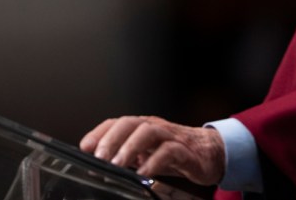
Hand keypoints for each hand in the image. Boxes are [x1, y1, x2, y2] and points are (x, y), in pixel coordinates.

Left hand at [79, 115, 224, 185]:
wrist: (210, 153)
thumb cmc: (175, 152)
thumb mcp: (146, 154)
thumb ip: (126, 156)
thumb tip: (99, 167)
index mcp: (143, 127)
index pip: (117, 123)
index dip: (100, 132)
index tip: (85, 147)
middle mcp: (155, 128)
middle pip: (130, 123)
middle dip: (111, 139)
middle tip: (99, 157)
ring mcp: (170, 137)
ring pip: (148, 132)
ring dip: (130, 146)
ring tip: (117, 164)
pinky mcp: (185, 151)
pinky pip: (169, 151)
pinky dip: (154, 161)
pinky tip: (144, 173)